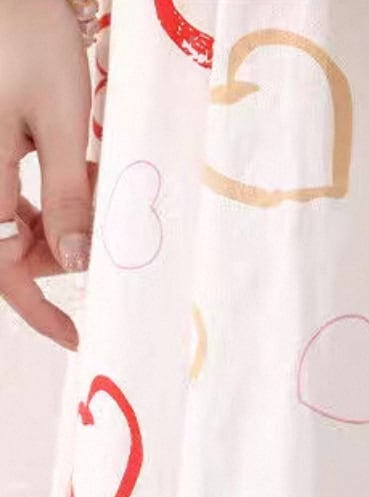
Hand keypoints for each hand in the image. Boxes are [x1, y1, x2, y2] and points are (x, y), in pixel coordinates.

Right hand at [0, 0, 94, 349]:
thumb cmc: (27, 38)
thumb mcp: (60, 123)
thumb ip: (68, 197)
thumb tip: (75, 264)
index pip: (1, 267)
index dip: (37, 308)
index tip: (77, 336)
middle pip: (6, 246)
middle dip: (58, 256)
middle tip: (108, 241)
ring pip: (13, 217)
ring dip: (62, 219)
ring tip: (101, 187)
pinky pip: (12, 184)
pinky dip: (52, 188)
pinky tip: (84, 167)